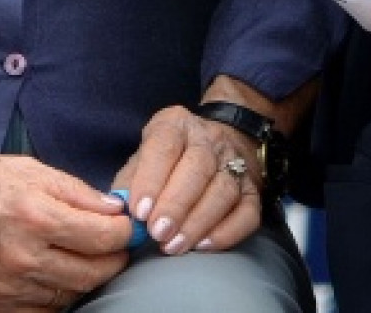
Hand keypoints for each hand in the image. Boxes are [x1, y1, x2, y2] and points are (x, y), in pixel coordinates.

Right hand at [0, 114, 132, 312]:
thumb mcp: (36, 171)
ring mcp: (10, 288)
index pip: (102, 237)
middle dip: (114, 259)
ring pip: (72, 294)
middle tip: (118, 246)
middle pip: (93, 273)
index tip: (129, 227)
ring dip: (89, 277)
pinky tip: (60, 275)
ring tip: (88, 256)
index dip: (125, 233)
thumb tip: (117, 211)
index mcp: (35, 217)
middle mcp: (23, 258)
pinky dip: (60, 295)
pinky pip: (46, 311)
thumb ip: (80, 193)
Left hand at [113, 105, 262, 257]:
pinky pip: (248, 211)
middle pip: (198, 167)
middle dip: (176, 204)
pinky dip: (228, 231)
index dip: (151, 178)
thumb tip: (117, 213)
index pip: (164, 144)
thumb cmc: (167, 159)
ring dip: (198, 221)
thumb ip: (128, 183)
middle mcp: (209, 138)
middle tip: (157, 233)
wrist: (217, 142)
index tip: (139, 211)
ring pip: (224, 190)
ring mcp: (235, 162)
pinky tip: (205, 246)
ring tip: (175, 246)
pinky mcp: (253, 189)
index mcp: (176, 125)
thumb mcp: (141, 158)